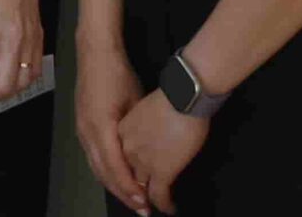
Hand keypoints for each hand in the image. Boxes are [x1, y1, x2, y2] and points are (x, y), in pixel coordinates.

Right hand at [77, 39, 151, 214]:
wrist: (95, 52)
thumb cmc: (116, 73)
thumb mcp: (134, 103)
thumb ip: (137, 132)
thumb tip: (147, 155)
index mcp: (100, 127)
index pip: (115, 167)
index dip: (130, 188)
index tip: (144, 202)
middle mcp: (86, 132)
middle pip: (103, 173)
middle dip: (122, 193)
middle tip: (140, 208)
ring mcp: (81, 129)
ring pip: (95, 167)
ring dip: (113, 185)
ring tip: (131, 198)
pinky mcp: (81, 125)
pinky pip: (92, 156)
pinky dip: (104, 171)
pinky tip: (116, 177)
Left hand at [116, 89, 209, 214]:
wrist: (182, 96)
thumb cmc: (169, 96)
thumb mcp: (145, 108)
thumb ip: (142, 125)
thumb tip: (149, 134)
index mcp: (121, 131)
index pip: (118, 156)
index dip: (124, 169)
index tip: (131, 177)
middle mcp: (126, 148)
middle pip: (125, 174)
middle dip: (132, 188)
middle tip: (140, 200)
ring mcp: (142, 162)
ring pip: (140, 188)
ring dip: (146, 199)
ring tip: (153, 206)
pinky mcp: (161, 172)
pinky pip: (159, 195)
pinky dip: (165, 204)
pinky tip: (170, 208)